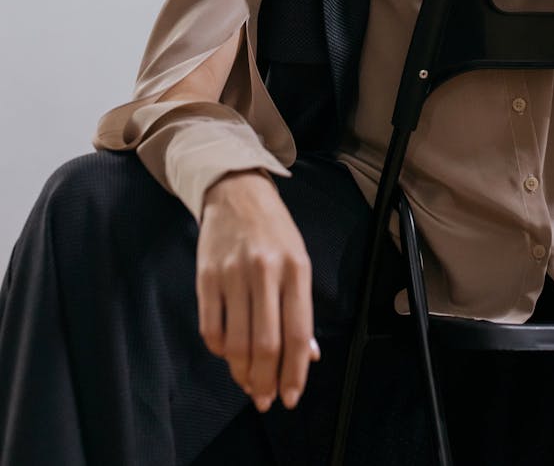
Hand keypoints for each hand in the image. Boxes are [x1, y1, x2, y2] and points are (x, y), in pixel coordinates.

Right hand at [196, 170, 319, 411]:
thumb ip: (302, 307)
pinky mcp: (206, 276)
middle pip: (266, 344)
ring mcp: (233, 273)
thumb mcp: (298, 259)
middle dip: (266, 381)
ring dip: (242, 373)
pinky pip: (210, 327)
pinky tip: (227, 354)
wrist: (235, 191)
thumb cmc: (274, 230)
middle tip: (265, 400)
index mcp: (295, 268)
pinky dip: (219, 351)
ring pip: (236, 342)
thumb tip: (310, 356)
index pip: (298, 332)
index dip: (295, 372)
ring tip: (248, 383)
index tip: (290, 398)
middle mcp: (265, 271)